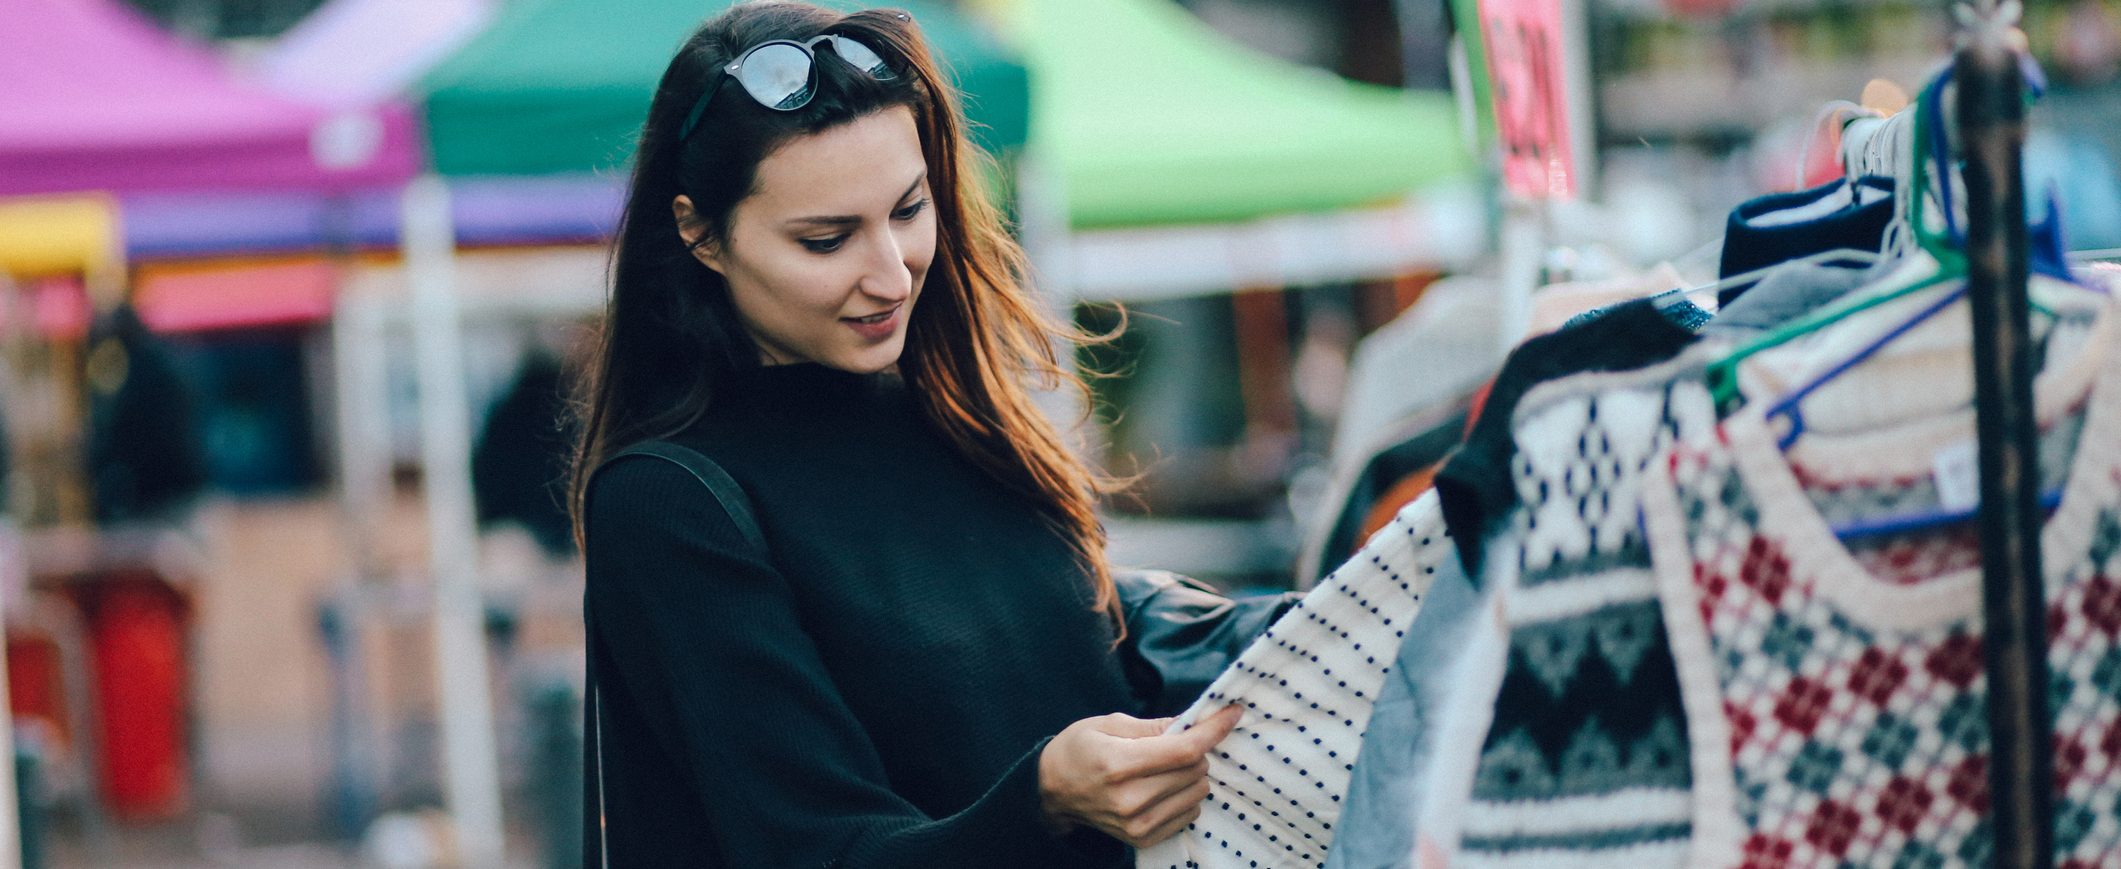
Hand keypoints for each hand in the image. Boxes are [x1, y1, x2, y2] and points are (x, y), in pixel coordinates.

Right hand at [1036, 704, 1242, 847]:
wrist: (1052, 792)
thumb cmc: (1079, 750)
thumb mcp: (1108, 724)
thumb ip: (1153, 726)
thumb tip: (1193, 722)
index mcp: (1118, 764)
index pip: (1184, 750)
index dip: (1214, 729)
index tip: (1232, 712)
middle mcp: (1130, 800)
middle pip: (1195, 770)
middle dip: (1195, 749)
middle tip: (1176, 741)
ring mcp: (1137, 824)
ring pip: (1197, 792)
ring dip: (1192, 774)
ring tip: (1165, 766)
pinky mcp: (1143, 838)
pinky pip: (1189, 813)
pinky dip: (1185, 795)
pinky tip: (1163, 787)